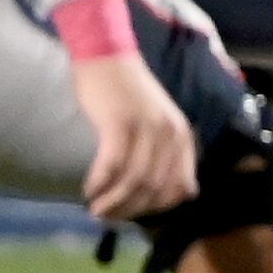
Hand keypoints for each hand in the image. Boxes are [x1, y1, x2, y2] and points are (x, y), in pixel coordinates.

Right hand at [70, 53, 196, 220]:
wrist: (106, 56)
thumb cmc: (127, 94)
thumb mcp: (158, 124)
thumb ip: (166, 154)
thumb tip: (181, 195)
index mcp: (183, 136)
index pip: (181, 187)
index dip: (158, 208)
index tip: (135, 213)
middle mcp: (170, 133)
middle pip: (155, 188)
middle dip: (130, 210)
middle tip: (108, 217)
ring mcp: (146, 128)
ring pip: (133, 181)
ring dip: (113, 202)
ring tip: (96, 209)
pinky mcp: (120, 123)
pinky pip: (111, 166)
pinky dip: (99, 182)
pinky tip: (89, 189)